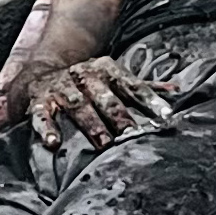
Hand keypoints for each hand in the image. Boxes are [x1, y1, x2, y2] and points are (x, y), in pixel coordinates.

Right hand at [21, 56, 166, 145]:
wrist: (42, 71)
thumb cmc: (87, 82)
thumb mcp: (114, 80)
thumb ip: (141, 87)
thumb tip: (176, 90)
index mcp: (107, 70)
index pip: (133, 86)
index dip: (150, 101)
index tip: (166, 117)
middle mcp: (85, 75)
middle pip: (105, 96)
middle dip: (119, 116)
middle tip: (133, 135)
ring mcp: (61, 87)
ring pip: (78, 105)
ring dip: (91, 124)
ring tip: (103, 144)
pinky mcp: (39, 99)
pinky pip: (41, 113)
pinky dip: (46, 127)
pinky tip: (53, 143)